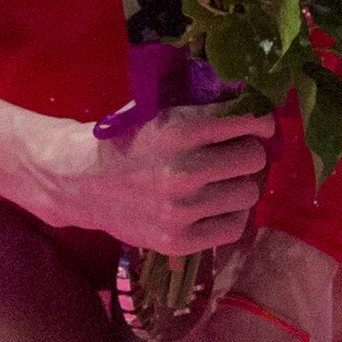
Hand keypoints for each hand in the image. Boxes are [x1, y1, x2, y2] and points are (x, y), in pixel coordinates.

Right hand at [27, 102, 276, 255]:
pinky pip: (234, 227)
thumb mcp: (159, 110)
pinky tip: (214, 206)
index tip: (257, 126)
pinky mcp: (178, 240)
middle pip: (254, 159)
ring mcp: (182, 209)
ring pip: (249, 193)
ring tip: (221, 181)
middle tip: (233, 154)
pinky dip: (229, 215)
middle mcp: (185, 170)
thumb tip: (253, 101)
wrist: (82, 182)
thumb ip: (203, 107)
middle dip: (247, 153)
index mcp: (181, 128)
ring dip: (238, 185)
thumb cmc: (125, 139)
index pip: (251, 122)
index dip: (260, 122)